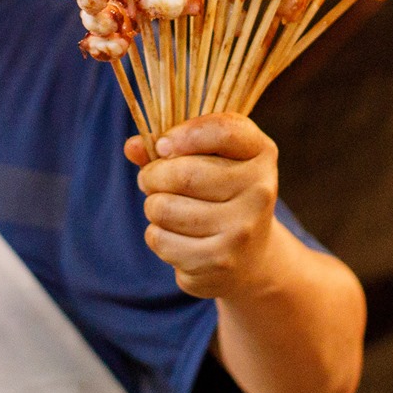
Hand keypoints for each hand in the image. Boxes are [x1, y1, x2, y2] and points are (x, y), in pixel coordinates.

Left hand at [124, 113, 280, 299]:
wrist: (250, 256)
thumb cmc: (220, 193)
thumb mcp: (207, 159)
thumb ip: (170, 145)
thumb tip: (133, 146)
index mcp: (260, 153)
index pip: (223, 131)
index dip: (184, 134)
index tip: (163, 145)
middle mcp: (259, 190)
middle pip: (184, 174)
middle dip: (153, 175)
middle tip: (151, 180)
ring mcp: (242, 229)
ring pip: (164, 208)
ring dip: (153, 206)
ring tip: (165, 208)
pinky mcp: (220, 261)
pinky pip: (161, 239)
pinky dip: (157, 235)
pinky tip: (175, 235)